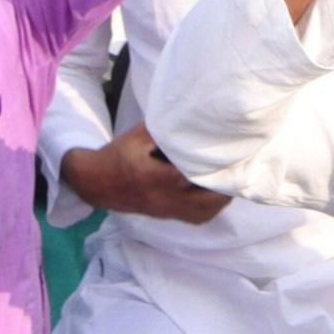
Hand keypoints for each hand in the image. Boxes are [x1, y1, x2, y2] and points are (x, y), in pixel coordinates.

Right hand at [59, 129, 231, 223]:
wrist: (96, 183)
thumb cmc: (119, 155)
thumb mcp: (138, 136)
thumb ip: (164, 129)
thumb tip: (190, 115)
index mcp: (155, 176)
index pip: (192, 175)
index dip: (214, 168)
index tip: (231, 156)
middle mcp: (163, 197)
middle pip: (205, 199)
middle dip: (224, 185)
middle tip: (237, 167)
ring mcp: (166, 210)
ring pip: (204, 212)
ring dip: (221, 198)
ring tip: (230, 179)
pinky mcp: (166, 215)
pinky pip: (197, 218)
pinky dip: (211, 208)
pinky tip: (216, 194)